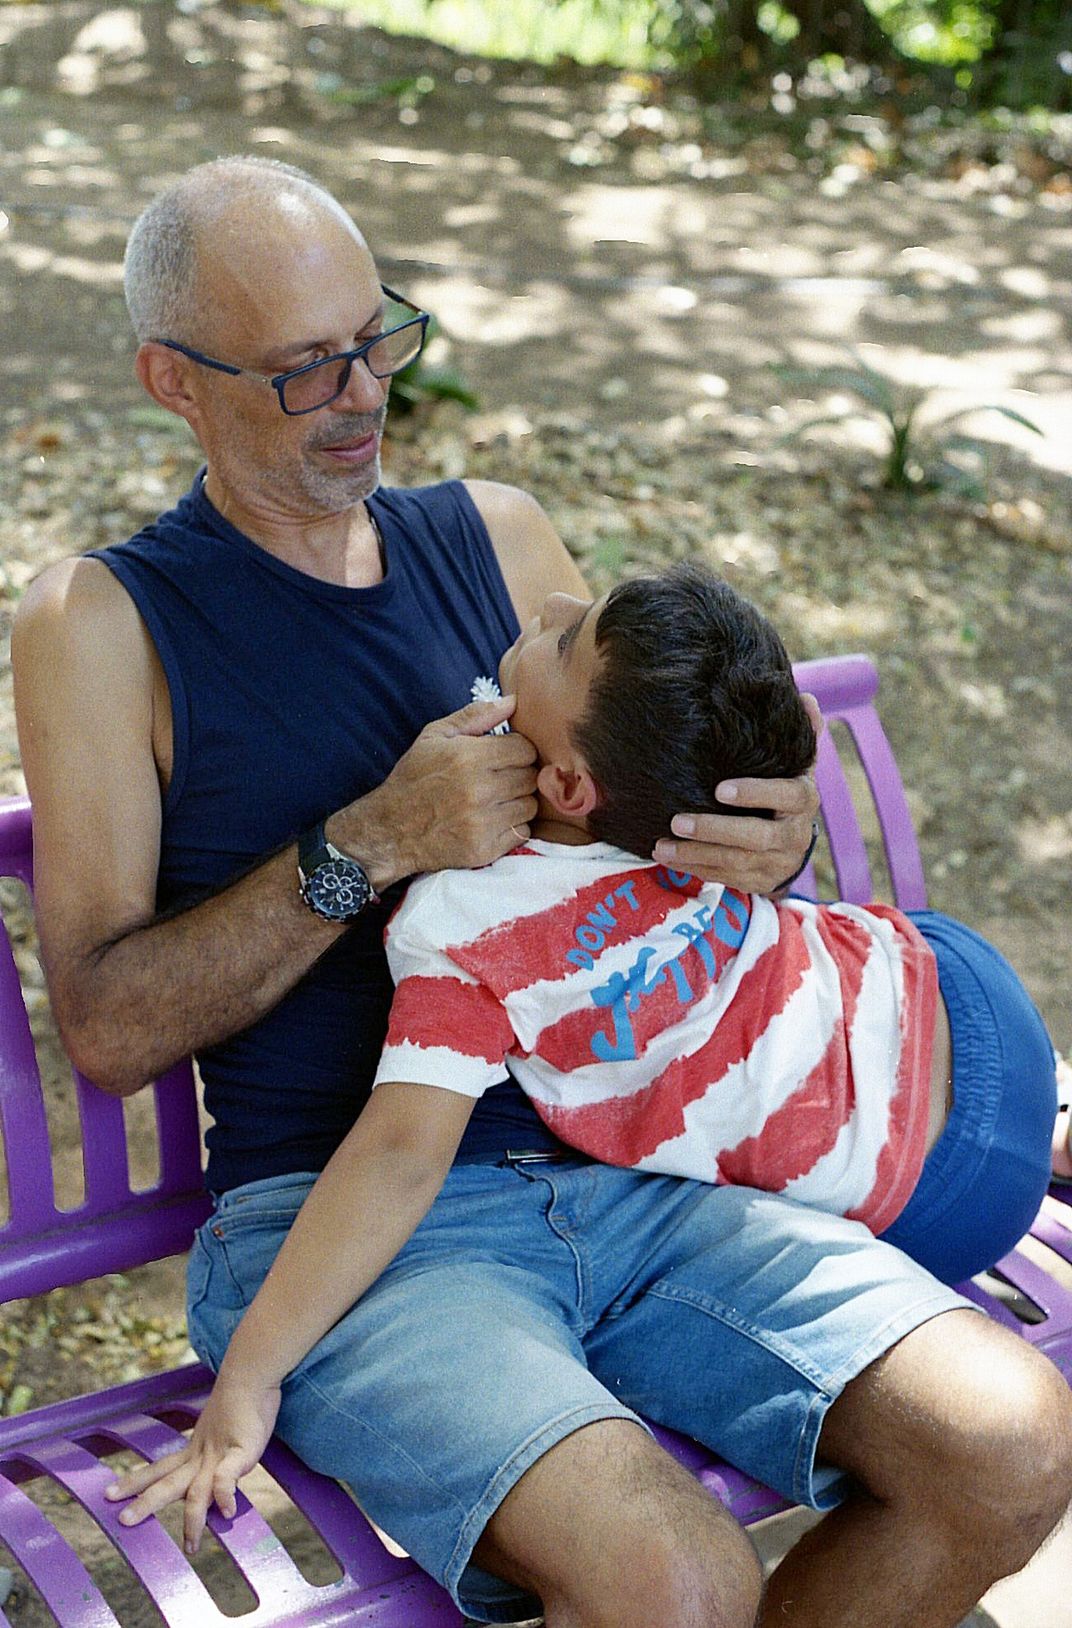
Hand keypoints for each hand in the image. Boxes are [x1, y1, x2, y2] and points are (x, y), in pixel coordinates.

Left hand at [103, 1372, 280, 1553]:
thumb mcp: (224, 1432)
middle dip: (146, 1504)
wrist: (252, 1373)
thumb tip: (212, 1476)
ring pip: (197, 1490)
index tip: (111, 1494)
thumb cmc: (241, 1403)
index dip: (134, 1481)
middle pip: (168, 1483)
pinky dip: (225, 1494)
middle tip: (122, 1522)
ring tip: (190, 1544)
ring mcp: (220, 1456)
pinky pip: (229, 1477)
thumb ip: (218, 1458)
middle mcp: (201, 1457)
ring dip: (192, 1518)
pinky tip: (226, 1512)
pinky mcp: (242, 1452)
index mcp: (193, 1451)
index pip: (159, 1469)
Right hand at [340, 695, 538, 885]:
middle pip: (530, 777)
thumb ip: (476, 715)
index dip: (516, 751)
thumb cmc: (414, 778)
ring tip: (494, 800)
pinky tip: (491, 820)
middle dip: (518, 775)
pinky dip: (512, 826)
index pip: (526, 749)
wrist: (389, 831)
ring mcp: (482, 822)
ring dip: (517, 801)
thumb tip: (514, 701)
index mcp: (467, 757)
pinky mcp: (484, 849)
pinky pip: (521, 831)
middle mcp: (478, 790)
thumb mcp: (435, 736)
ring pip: (529, 805)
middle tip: (497, 779)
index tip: (502, 756)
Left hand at [654, 695, 822, 894]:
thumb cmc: (784, 792)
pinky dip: (695, 868)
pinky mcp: (759, 881)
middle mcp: (793, 834)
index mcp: (803, 799)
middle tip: (678, 821)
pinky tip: (668, 858)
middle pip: (756, 837)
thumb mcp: (795, 764)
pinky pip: (725, 878)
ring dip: (696, 854)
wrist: (793, 845)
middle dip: (715, 830)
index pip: (786, 796)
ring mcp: (777, 862)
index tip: (720, 789)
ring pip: (736, 863)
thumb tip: (807, 699)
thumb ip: (800, 735)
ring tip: (661, 845)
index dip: (755, 793)